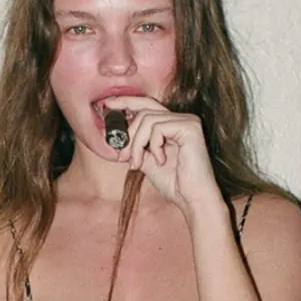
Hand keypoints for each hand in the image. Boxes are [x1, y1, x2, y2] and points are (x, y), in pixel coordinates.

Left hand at [114, 97, 222, 215]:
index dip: (127, 102)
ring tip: (138, 164)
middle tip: (123, 157)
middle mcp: (182, 119)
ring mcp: (188, 121)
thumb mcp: (147, 161)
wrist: (192, 199)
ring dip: (137, 145)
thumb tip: (118, 138)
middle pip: (144, 112)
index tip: (108, 105)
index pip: (147, 105)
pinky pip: (158, 128)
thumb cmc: (174, 183)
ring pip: (148, 120)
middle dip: (129, 135)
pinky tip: (161, 161)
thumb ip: (136, 146)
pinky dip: (153, 146)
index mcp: (173, 124)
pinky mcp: (190, 127)